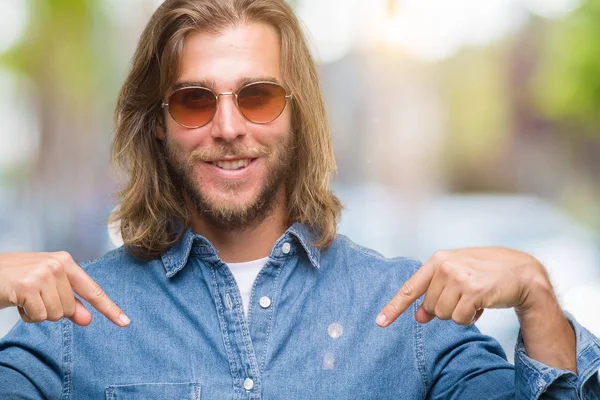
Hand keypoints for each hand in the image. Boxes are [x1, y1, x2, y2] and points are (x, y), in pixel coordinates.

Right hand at [0, 252, 129, 326]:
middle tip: (32, 297)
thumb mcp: (46, 288)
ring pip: (56, 315)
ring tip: (24, 299)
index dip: (109, 308)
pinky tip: (17, 301)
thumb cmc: (15, 280)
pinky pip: (39, 316)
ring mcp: (43, 274)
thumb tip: (88, 319)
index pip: (92, 289)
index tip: (125, 322)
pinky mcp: (28, 286)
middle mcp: (57, 265)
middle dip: (51, 310)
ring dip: (38, 313)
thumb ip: (69, 302)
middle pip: (70, 309)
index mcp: (65, 262)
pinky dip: (27, 315)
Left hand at [376, 247, 551, 326]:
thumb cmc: (486, 274)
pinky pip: (460, 319)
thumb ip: (436, 295)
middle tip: (466, 296)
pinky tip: (483, 304)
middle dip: (447, 309)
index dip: (394, 307)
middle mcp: (445, 266)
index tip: (380, 322)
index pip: (410, 287)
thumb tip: (418, 317)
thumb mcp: (457, 279)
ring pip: (444, 315)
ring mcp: (458, 277)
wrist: (522, 271)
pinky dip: (471, 317)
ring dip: (460, 313)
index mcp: (437, 260)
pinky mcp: (473, 290)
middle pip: (430, 307)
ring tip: (476, 298)